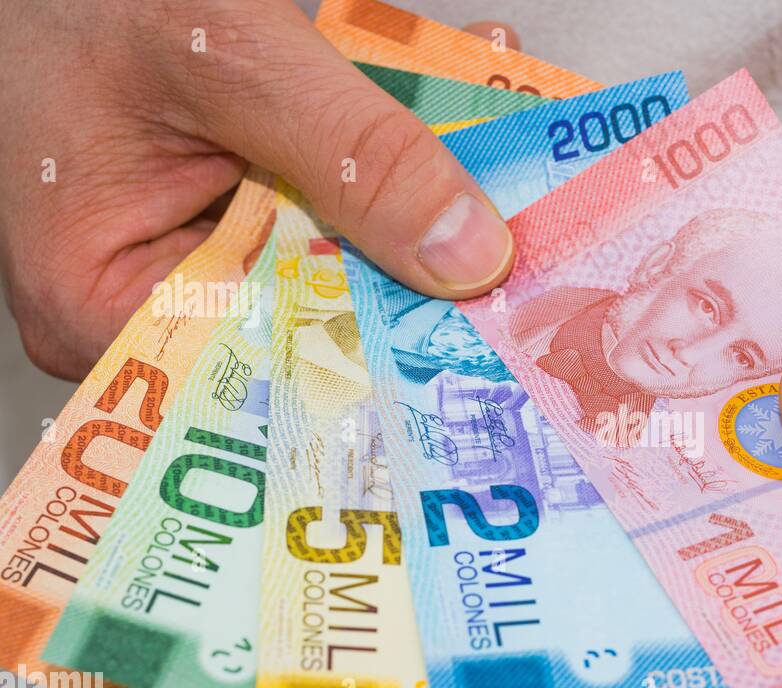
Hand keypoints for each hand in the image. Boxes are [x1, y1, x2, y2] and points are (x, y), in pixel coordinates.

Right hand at [0, 0, 515, 379]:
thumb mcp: (226, 59)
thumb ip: (351, 154)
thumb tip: (467, 256)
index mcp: (104, 305)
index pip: (274, 371)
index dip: (387, 355)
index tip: (484, 338)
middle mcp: (153, 305)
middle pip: (318, 325)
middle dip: (420, 270)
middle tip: (513, 247)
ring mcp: (197, 261)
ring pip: (336, 264)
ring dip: (416, 204)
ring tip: (489, 157)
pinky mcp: (235, 219)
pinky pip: (326, 215)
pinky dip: (383, 167)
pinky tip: (442, 123)